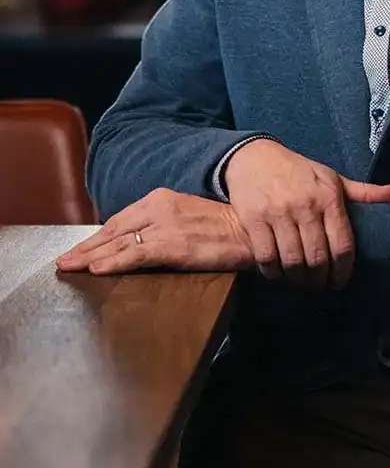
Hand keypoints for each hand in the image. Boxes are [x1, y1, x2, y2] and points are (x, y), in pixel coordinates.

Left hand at [56, 189, 254, 274]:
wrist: (248, 230)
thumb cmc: (223, 227)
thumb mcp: (187, 216)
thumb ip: (162, 223)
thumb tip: (138, 241)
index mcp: (161, 198)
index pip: (121, 220)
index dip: (97, 237)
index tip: (81, 249)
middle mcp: (158, 207)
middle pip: (113, 230)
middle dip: (86, 247)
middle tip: (64, 261)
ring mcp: (164, 225)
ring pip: (118, 242)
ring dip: (90, 256)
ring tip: (70, 267)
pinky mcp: (171, 244)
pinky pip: (134, 254)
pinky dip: (113, 262)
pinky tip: (97, 269)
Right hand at [225, 139, 389, 291]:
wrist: (254, 156)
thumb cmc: (299, 171)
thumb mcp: (333, 178)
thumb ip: (365, 192)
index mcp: (328, 197)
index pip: (343, 245)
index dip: (344, 271)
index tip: (341, 281)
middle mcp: (304, 206)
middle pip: (318, 259)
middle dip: (321, 280)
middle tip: (320, 286)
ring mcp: (277, 213)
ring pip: (292, 262)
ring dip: (298, 281)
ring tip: (302, 284)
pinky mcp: (253, 220)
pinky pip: (266, 258)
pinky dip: (274, 273)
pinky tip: (279, 274)